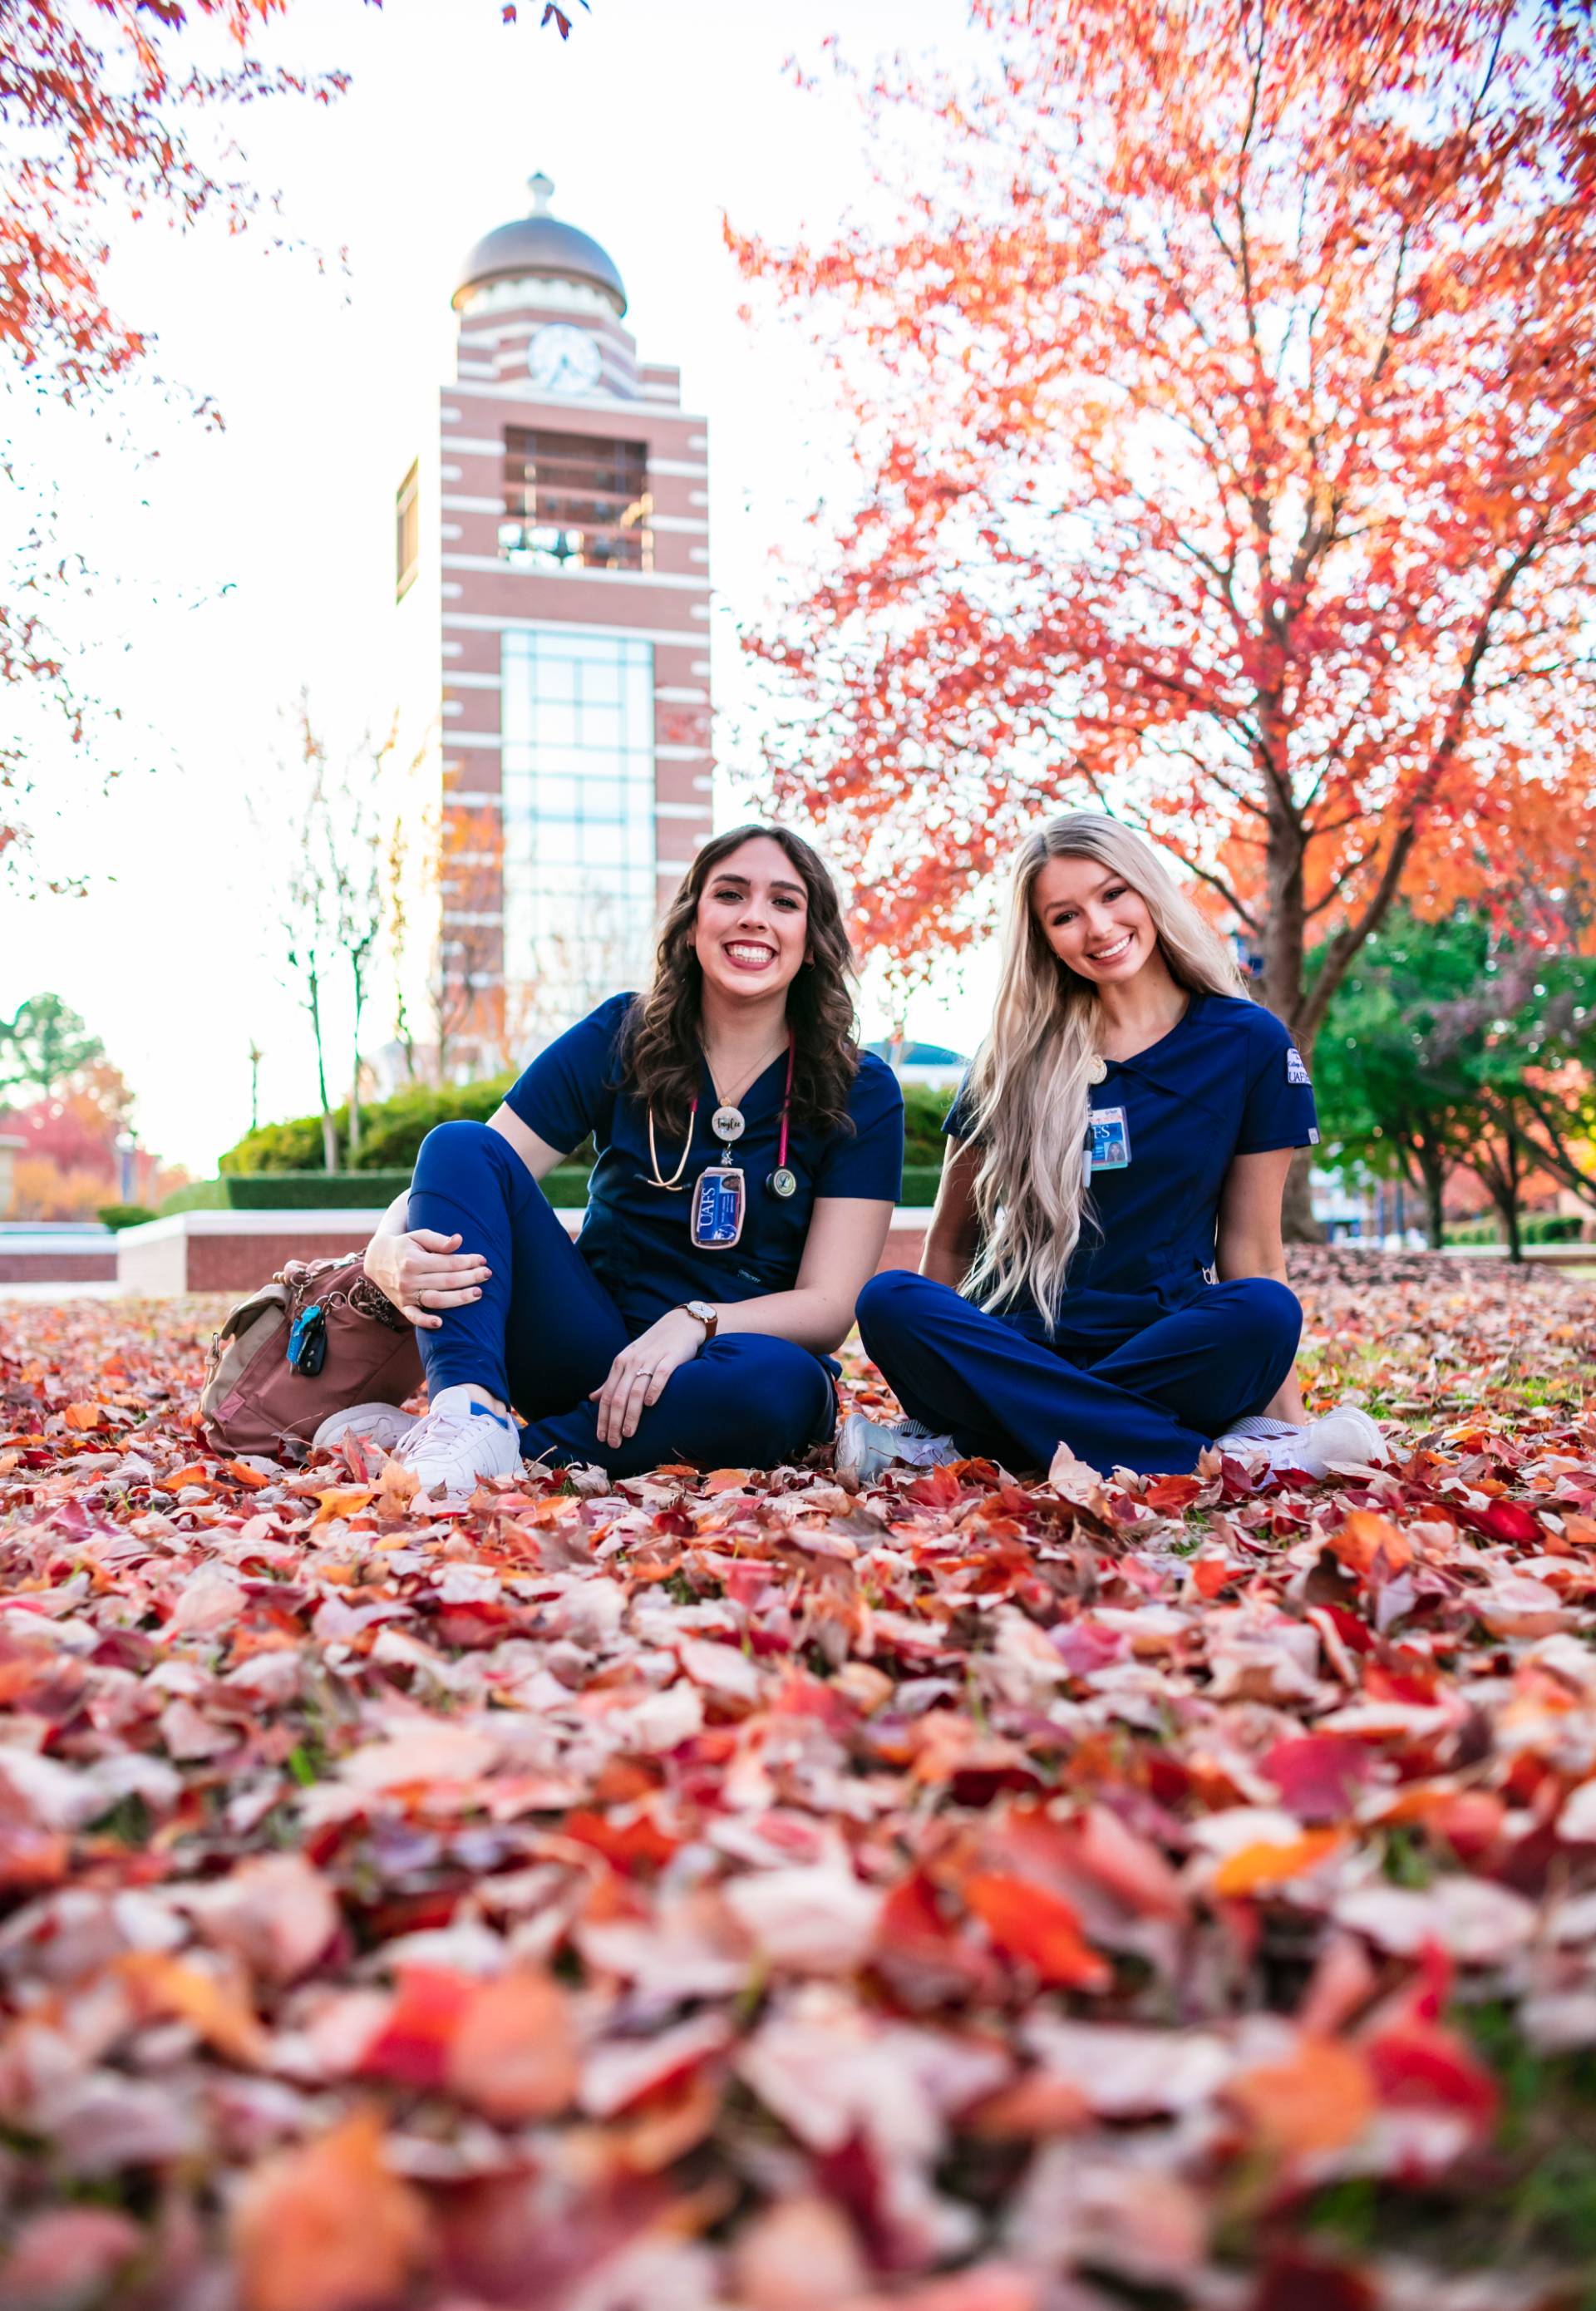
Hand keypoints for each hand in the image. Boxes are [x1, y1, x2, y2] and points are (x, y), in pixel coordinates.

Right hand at [363, 1228, 489, 1329]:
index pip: (448, 1263)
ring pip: (436, 1300)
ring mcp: (405, 1295)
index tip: (483, 1260)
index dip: (467, 1262)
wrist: (377, 1259)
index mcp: (413, 1260)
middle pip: (446, 1281)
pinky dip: (425, 1322)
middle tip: (487, 1274)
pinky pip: (414, 1317)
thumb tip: (459, 1240)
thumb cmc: (405, 1245)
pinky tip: (440, 1323)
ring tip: (478, 1293)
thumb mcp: (419, 1236)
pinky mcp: (402, 1306)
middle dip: (470, 1278)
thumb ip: (439, 1240)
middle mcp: (408, 1279)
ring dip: (459, 1299)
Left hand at [590, 1308, 705, 1449]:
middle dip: (614, 1422)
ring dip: (631, 1414)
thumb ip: (612, 1380)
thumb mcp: (628, 1360)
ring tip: (629, 1434)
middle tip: (614, 1443)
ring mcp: (651, 1360)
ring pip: (636, 1391)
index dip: (603, 1418)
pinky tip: (651, 1405)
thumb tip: (593, 1398)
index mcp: (620, 1363)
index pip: (608, 1396)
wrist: (680, 1324)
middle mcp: (632, 1362)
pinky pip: (660, 1376)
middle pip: (619, 1397)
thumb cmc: (653, 1347)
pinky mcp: (671, 1358)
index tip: (601, 1438)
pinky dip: (654, 1390)